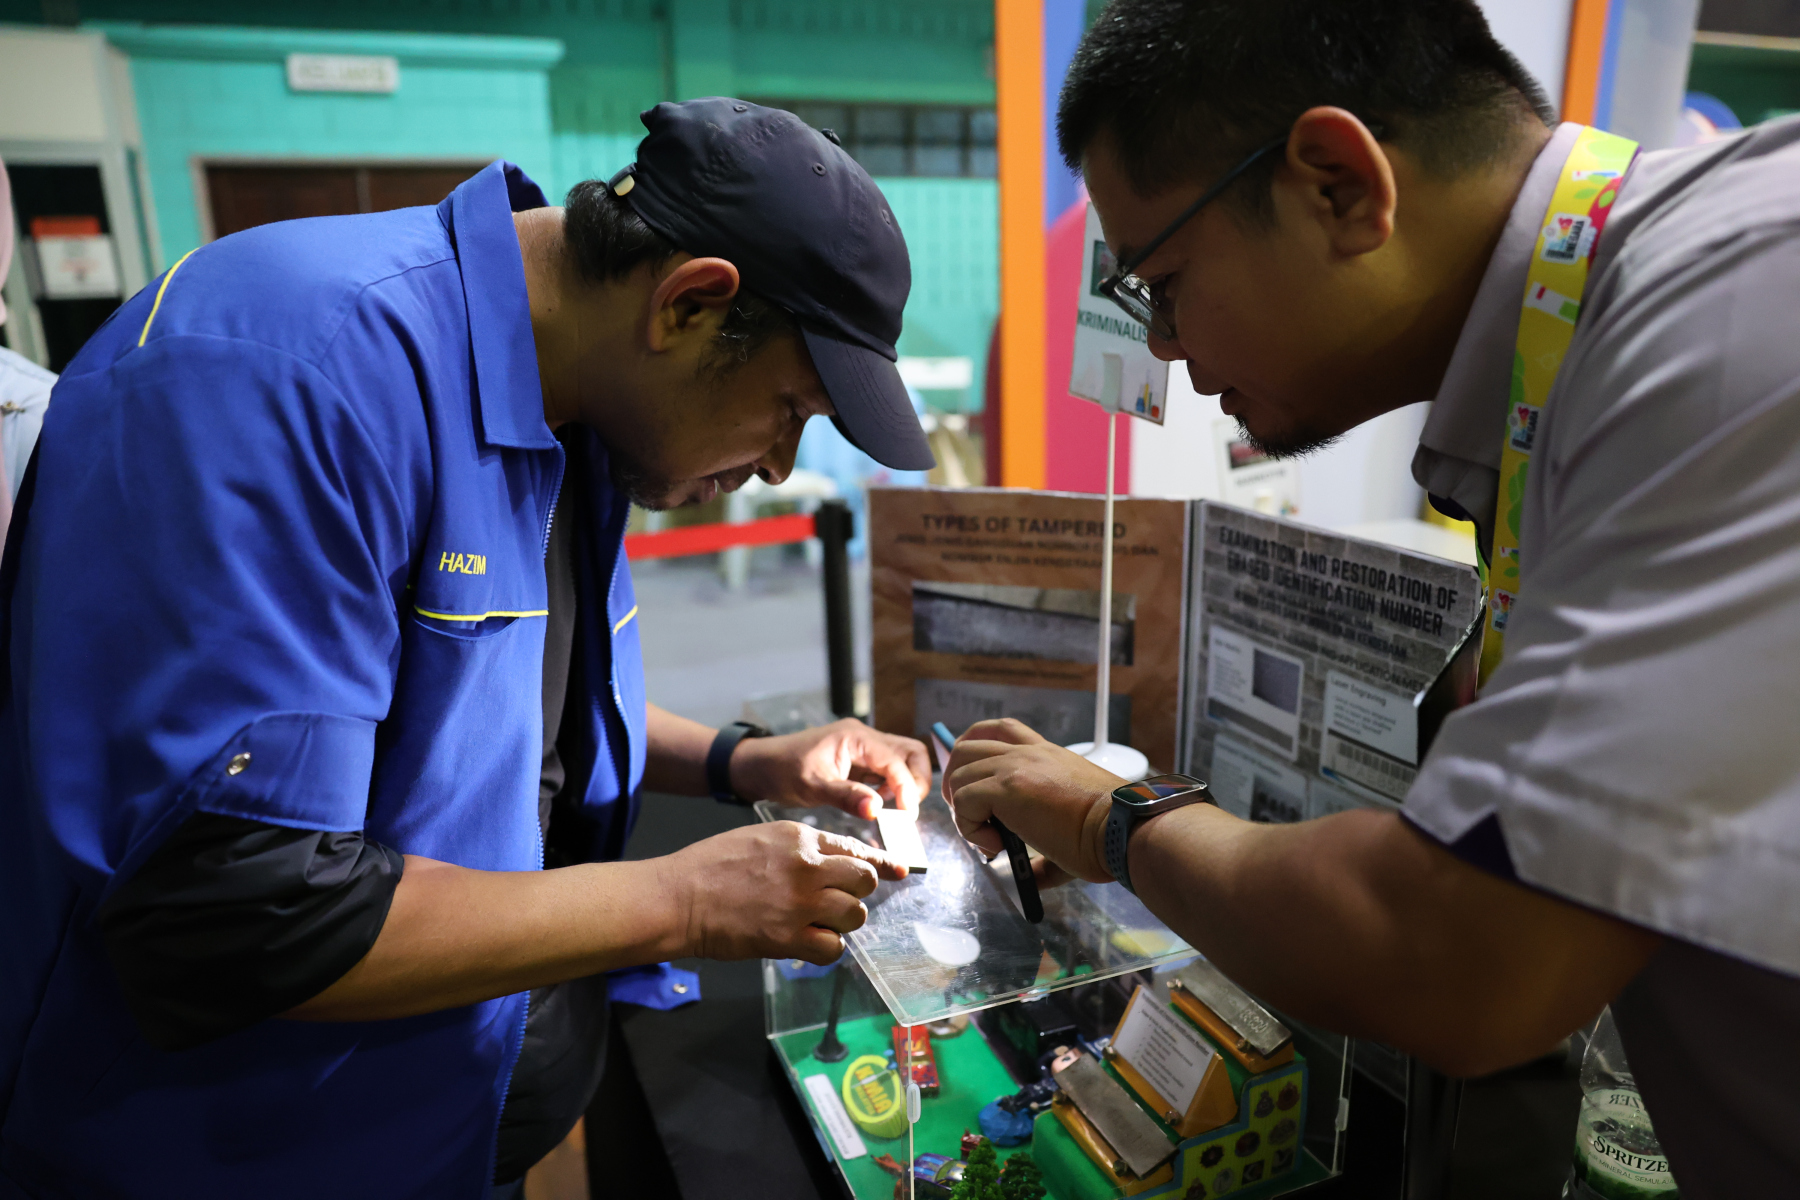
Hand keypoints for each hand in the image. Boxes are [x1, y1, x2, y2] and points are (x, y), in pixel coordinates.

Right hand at [660, 820, 906, 963]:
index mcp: (799, 838)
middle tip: (837, 902)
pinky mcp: (789, 937)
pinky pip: (833, 948)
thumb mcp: (760, 839)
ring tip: (815, 924)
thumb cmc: (710, 867)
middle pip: (864, 880)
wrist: (679, 897)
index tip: (897, 870)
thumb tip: (833, 862)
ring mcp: (800, 903)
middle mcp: (807, 867)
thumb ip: (800, 848)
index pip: (855, 848)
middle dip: (857, 892)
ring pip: (855, 915)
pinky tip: (807, 943)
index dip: (880, 863)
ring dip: (841, 922)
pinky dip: (825, 949)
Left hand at [731, 718, 930, 818]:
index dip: (907, 787)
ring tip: (893, 809)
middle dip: (916, 781)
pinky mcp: (859, 761)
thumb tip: (876, 809)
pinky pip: (887, 770)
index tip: (907, 814)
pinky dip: (892, 787)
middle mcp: (864, 738)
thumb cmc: (782, 771)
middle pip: (910, 752)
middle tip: (908, 810)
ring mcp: (863, 749)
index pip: (896, 759)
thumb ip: (846, 796)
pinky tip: (877, 803)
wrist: (761, 766)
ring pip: (902, 760)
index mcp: (856, 737)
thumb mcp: (812, 786)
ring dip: (905, 784)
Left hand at [942, 718, 1122, 884]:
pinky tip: (995, 846)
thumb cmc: (1109, 833)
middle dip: (956, 781)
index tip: (973, 783)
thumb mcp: (1072, 824)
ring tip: (988, 838)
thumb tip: (1032, 876)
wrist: (1123, 829)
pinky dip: (968, 828)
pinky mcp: (1008, 788)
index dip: (975, 750)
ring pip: (959, 774)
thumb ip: (1045, 848)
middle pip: (966, 747)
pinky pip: (963, 802)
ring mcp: (1016, 767)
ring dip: (962, 811)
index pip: (1000, 730)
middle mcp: (1028, 753)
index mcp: (1046, 754)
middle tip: (970, 816)